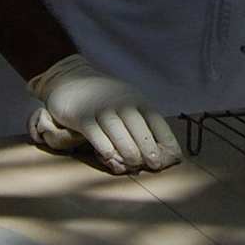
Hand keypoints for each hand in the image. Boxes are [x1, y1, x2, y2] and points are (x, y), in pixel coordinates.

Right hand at [25, 54, 181, 173]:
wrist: (70, 78)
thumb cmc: (104, 99)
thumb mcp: (126, 104)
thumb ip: (140, 124)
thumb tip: (158, 153)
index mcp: (136, 100)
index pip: (156, 120)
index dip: (166, 139)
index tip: (174, 157)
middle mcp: (121, 102)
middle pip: (138, 126)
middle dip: (148, 147)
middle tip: (155, 165)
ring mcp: (101, 108)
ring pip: (117, 130)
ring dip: (128, 149)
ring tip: (134, 164)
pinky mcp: (81, 115)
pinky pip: (94, 132)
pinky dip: (103, 145)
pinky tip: (109, 157)